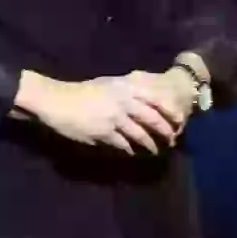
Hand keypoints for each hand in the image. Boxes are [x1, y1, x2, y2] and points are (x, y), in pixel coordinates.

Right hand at [16, 71, 187, 154]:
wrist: (57, 101)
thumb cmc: (82, 92)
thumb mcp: (108, 84)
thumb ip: (127, 90)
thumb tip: (144, 101)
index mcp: (124, 87)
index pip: (155, 98)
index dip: (170, 110)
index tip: (179, 120)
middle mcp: (123, 101)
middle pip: (152, 118)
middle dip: (165, 130)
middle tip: (172, 139)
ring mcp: (114, 117)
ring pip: (139, 133)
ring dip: (150, 144)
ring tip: (156, 150)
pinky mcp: (104, 132)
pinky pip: (123, 144)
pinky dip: (129, 149)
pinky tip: (132, 153)